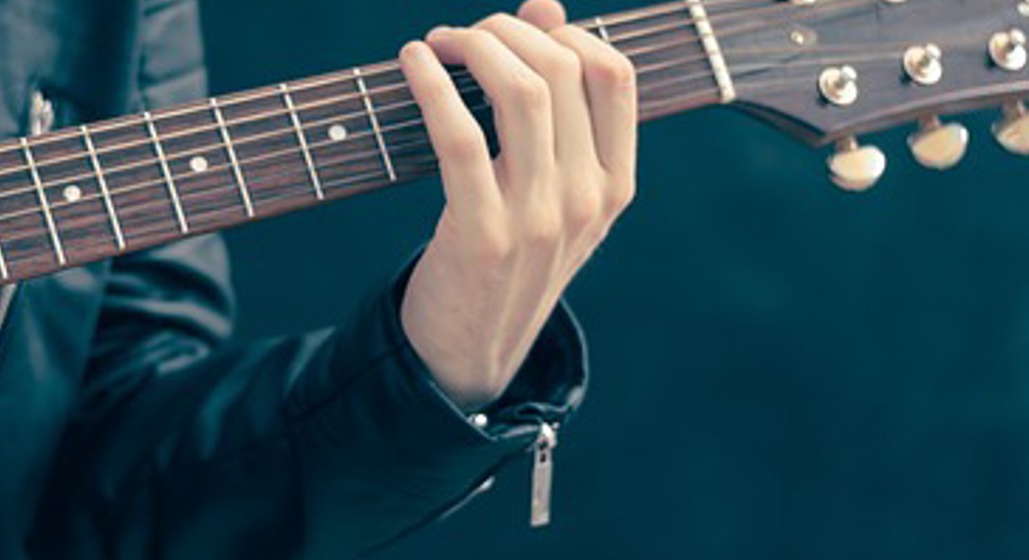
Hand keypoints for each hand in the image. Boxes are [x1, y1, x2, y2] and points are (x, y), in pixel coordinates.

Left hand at [398, 0, 636, 409]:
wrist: (470, 352)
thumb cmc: (505, 256)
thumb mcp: (548, 188)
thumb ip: (555, 104)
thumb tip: (546, 4)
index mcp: (615, 186)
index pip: (615, 75)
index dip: (564, 32)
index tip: (517, 31)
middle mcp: (587, 199)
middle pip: (562, 71)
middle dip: (505, 30)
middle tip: (463, 35)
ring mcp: (539, 218)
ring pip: (521, 92)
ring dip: (474, 46)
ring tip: (439, 43)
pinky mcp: (481, 233)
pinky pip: (459, 135)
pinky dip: (431, 85)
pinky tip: (412, 63)